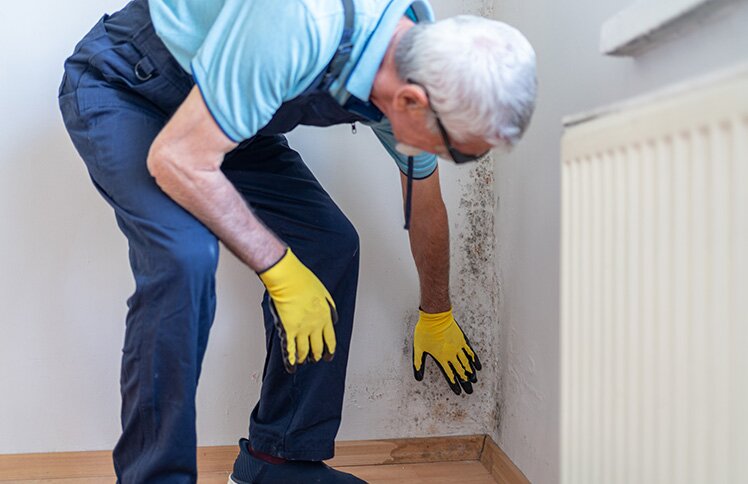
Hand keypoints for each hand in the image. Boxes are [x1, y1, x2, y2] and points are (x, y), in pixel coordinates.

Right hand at [259, 248, 336, 372]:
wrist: (289, 279)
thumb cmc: (303, 281)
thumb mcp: (325, 293)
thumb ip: (329, 307)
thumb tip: (333, 318)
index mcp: (325, 317)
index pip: (330, 339)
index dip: (329, 349)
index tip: (329, 355)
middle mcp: (315, 326)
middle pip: (317, 347)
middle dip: (317, 355)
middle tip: (316, 359)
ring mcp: (301, 330)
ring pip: (304, 350)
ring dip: (304, 358)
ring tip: (303, 361)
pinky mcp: (287, 330)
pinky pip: (289, 349)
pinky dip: (290, 360)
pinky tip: (292, 367)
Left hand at [413, 308, 481, 394]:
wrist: (435, 316)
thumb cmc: (425, 332)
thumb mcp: (418, 349)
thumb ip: (418, 364)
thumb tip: (418, 378)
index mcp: (441, 358)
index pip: (449, 375)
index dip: (454, 384)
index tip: (459, 392)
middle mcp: (451, 355)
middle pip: (460, 371)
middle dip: (465, 382)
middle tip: (470, 391)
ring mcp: (458, 347)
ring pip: (467, 363)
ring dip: (471, 373)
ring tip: (474, 381)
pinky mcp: (462, 339)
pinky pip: (470, 352)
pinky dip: (475, 361)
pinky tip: (478, 367)